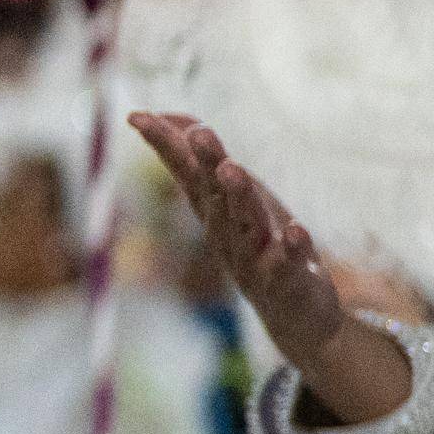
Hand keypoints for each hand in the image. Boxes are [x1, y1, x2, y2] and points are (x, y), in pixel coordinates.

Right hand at [130, 112, 411, 427]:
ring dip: (240, 197)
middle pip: (215, 195)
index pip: (186, 172)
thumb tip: (178, 118)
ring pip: (246, 226)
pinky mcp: (290, 282)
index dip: (164, 144)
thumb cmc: (261, 248)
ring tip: (234, 170)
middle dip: (207, 163)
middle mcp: (229, 234)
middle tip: (200, 133)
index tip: (137, 116)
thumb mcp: (236, 200)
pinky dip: (291, 247)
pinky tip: (296, 229)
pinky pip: (289, 264)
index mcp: (214, 212)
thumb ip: (206, 163)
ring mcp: (258, 260)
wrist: (295, 317)